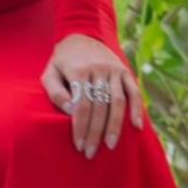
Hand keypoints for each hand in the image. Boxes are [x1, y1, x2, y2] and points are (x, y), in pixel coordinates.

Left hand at [41, 34, 143, 158]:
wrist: (81, 35)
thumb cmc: (62, 61)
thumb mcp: (50, 73)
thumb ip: (55, 92)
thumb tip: (71, 110)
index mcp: (78, 70)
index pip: (81, 105)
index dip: (80, 127)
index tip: (78, 145)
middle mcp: (98, 69)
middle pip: (99, 107)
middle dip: (95, 133)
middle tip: (90, 153)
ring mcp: (114, 69)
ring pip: (118, 101)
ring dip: (115, 126)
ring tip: (110, 146)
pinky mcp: (125, 70)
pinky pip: (134, 91)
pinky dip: (137, 109)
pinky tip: (136, 127)